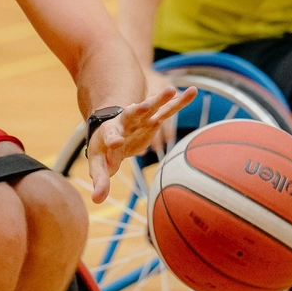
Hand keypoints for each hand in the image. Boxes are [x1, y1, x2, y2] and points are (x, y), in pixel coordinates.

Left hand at [87, 84, 197, 203]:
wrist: (109, 130)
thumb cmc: (103, 149)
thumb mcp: (99, 164)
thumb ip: (100, 180)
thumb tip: (97, 200)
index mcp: (109, 132)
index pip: (110, 136)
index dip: (113, 139)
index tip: (116, 142)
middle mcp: (125, 122)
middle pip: (131, 114)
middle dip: (137, 110)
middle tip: (142, 106)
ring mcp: (141, 119)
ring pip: (152, 107)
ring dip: (160, 99)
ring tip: (171, 90)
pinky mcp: (153, 120)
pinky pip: (168, 109)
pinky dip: (180, 102)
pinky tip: (193, 91)